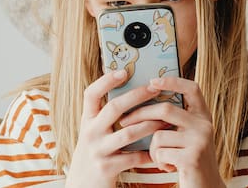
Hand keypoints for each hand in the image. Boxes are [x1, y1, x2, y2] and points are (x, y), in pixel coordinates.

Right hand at [65, 70, 169, 187]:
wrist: (82, 185)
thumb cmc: (95, 152)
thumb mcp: (94, 132)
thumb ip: (105, 116)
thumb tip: (132, 94)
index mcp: (87, 120)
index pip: (91, 94)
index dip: (105, 81)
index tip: (123, 71)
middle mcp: (90, 132)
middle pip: (114, 108)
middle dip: (137, 96)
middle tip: (155, 89)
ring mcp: (97, 150)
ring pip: (128, 132)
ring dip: (150, 125)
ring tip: (165, 120)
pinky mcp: (106, 167)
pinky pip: (133, 157)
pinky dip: (148, 154)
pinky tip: (158, 150)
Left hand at [118, 76, 224, 187]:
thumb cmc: (190, 161)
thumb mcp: (188, 137)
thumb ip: (177, 121)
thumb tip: (146, 101)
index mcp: (204, 116)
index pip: (192, 88)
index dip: (173, 81)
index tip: (153, 81)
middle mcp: (205, 125)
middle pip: (165, 109)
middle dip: (140, 115)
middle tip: (124, 122)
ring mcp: (200, 141)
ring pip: (158, 135)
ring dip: (153, 150)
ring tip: (162, 159)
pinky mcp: (192, 158)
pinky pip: (160, 153)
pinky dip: (158, 162)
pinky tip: (169, 168)